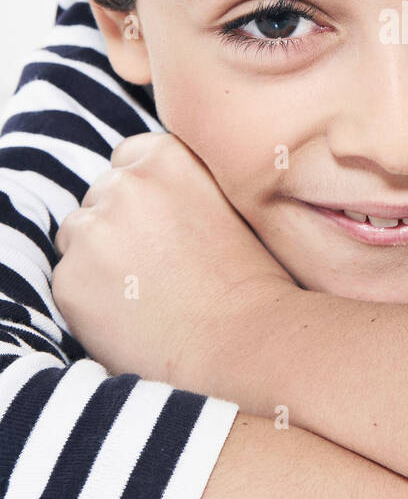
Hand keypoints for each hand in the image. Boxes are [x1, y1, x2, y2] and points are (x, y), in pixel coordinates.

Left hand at [53, 131, 290, 392]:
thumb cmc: (249, 280)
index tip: (162, 225)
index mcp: (169, 157)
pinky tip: (130, 316)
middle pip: (99, 195)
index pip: (129, 158)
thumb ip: (185, 182)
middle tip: (157, 267)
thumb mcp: (229, 202)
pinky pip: (68, 280)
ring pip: (76, 236)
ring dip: (97, 258)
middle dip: (118, 224)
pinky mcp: (70, 278)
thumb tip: (156, 189)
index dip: (144, 195)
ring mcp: (94, 230)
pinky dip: (89, 298)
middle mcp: (127, 184)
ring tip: (145, 294)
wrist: (241, 342)